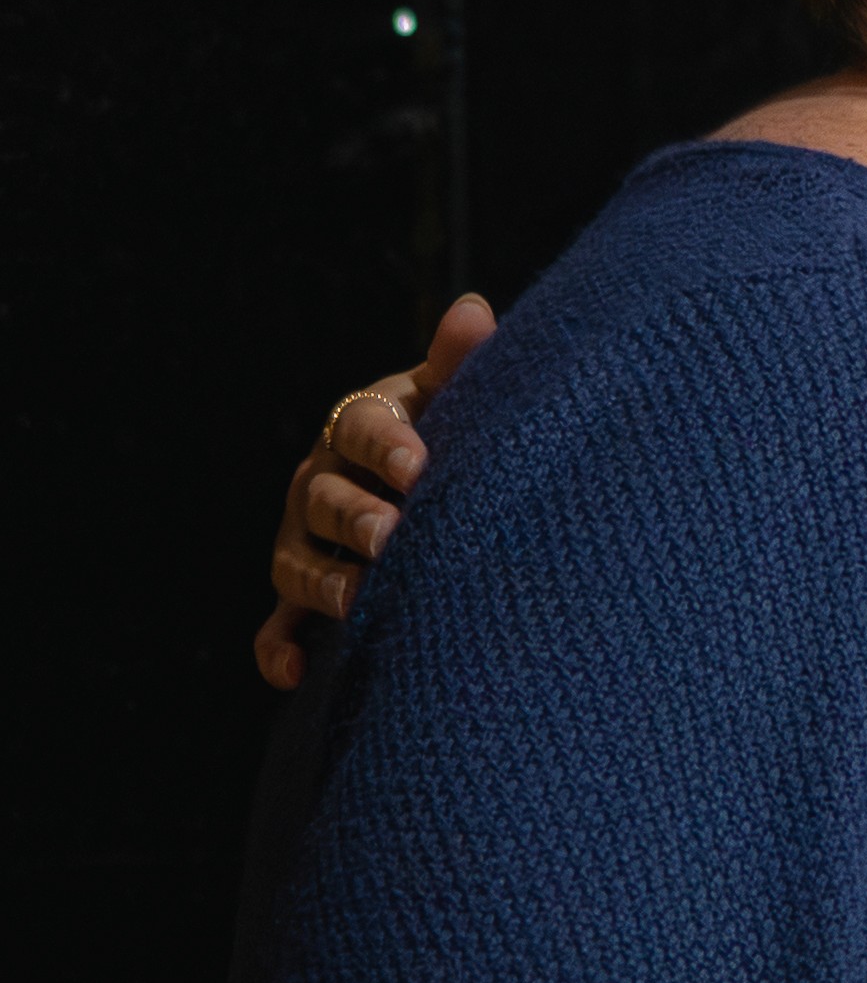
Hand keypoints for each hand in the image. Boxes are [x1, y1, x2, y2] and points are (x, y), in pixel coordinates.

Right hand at [253, 294, 495, 687]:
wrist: (417, 476)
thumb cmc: (441, 425)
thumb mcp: (451, 392)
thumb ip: (459, 360)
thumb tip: (474, 308)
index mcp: (358, 424)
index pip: (362, 427)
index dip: (387, 445)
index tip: (419, 464)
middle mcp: (318, 480)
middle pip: (325, 499)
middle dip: (356, 519)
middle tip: (392, 536)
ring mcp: (303, 540)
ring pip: (297, 563)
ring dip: (324, 583)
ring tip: (359, 601)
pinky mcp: (297, 594)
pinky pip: (276, 625)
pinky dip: (278, 650)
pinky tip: (294, 674)